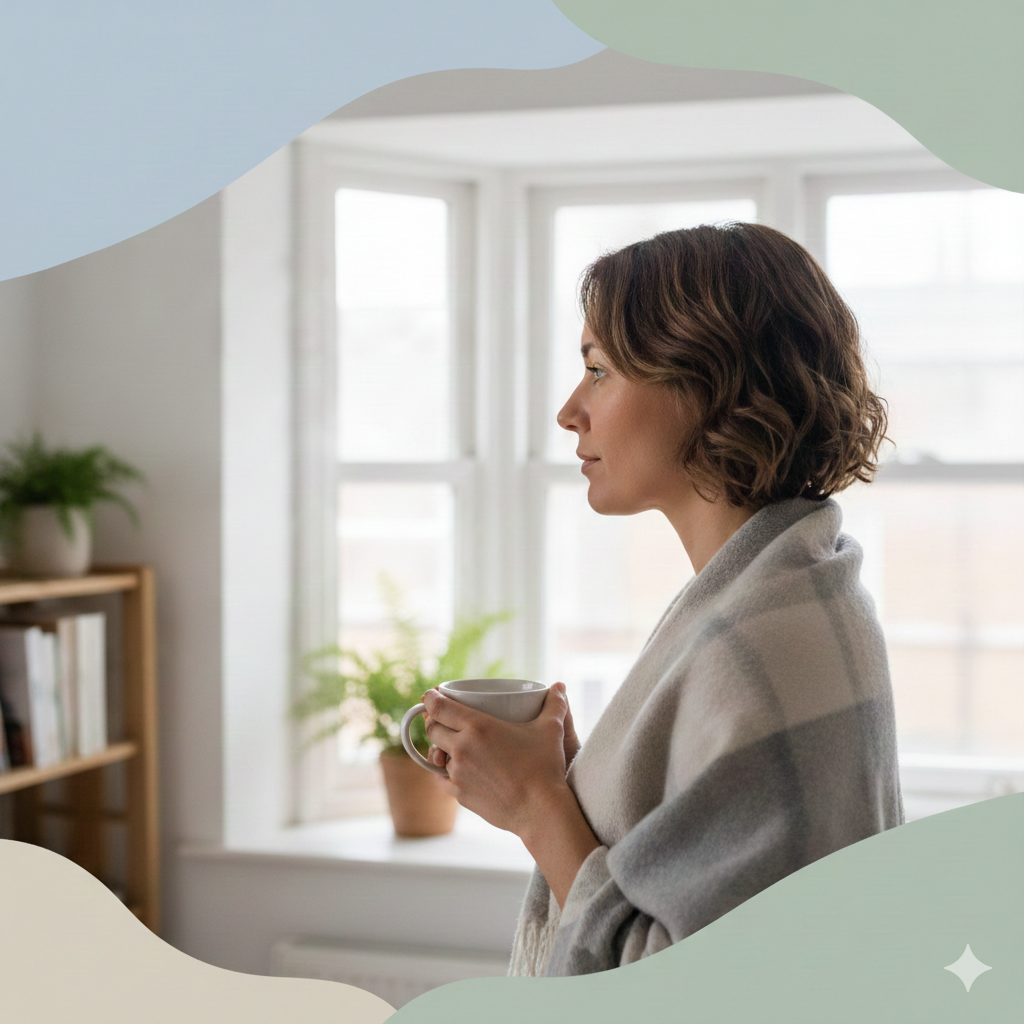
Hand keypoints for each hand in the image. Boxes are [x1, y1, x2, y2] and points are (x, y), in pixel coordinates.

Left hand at [422, 683, 573, 835]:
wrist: (541, 811)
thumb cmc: (545, 768)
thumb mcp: (551, 729)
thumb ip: (555, 704)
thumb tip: (560, 685)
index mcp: (478, 727)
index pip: (439, 707)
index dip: (431, 698)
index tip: (431, 694)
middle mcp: (462, 748)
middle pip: (432, 729)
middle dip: (434, 721)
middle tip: (442, 717)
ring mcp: (458, 773)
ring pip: (435, 755)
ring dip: (440, 747)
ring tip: (450, 743)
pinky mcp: (460, 794)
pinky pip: (440, 779)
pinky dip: (443, 771)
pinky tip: (452, 768)